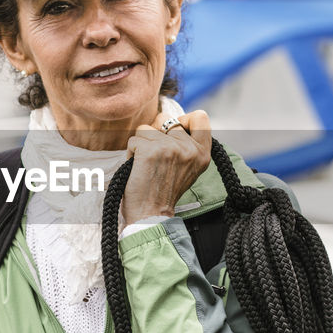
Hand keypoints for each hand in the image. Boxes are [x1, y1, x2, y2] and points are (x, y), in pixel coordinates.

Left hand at [122, 110, 211, 227]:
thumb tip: (168, 121)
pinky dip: (130, 153)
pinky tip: (137, 169)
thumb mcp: (187, 168)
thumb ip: (185, 145)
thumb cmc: (163, 193)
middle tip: (155, 155)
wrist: (150, 215)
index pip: (201, 118)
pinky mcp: (150, 150)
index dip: (184, 119)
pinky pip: (133, 139)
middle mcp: (189, 149)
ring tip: (146, 165)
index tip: (173, 132)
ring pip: (146, 128)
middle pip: (166, 119)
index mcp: (202, 154)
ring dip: (141, 144)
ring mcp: (170, 148)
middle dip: (155, 132)